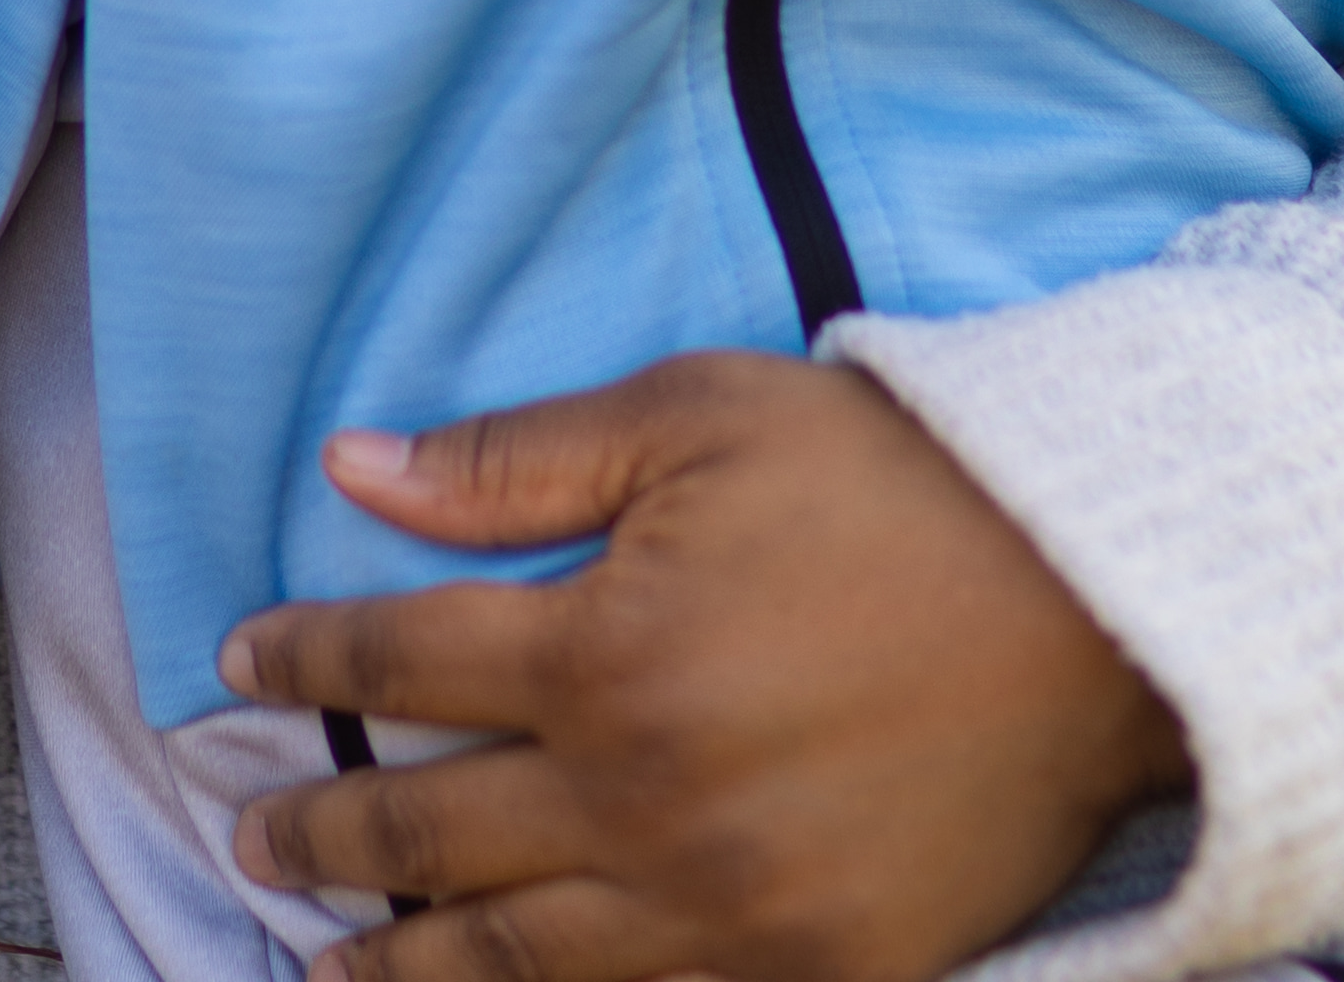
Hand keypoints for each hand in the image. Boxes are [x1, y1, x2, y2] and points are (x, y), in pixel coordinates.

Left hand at [214, 349, 1188, 981]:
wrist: (1105, 606)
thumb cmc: (897, 483)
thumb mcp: (700, 416)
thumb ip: (517, 457)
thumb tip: (349, 466)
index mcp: (601, 652)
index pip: (393, 668)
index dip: (300, 662)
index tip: (239, 664)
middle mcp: (641, 799)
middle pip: (424, 835)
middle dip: (317, 836)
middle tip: (250, 842)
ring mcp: (726, 906)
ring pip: (512, 961)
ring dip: (401, 965)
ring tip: (329, 967)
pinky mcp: (813, 970)